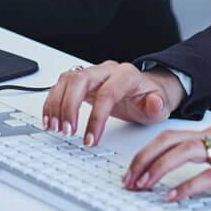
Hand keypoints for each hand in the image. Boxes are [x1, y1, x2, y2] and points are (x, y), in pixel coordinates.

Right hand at [41, 61, 186, 144]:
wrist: (144, 91)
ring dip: (57, 104)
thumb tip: (154, 103)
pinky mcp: (82, 83)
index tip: (90, 139)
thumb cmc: (149, 98)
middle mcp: (107, 70)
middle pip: (81, 80)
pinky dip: (52, 102)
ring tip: (55, 127)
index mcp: (126, 75)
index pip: (107, 92)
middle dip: (70, 106)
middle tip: (67, 131)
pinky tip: (50, 119)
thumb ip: (157, 105)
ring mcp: (93, 74)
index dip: (97, 117)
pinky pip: (61, 86)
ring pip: (67, 80)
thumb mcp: (160, 105)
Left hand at [124, 125, 210, 202]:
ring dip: (157, 169)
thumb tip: (182, 178)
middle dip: (143, 159)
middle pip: (170, 141)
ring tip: (142, 186)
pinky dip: (186, 186)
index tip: (131, 171)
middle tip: (128, 180)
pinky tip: (173, 197)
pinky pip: (207, 176)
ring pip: (183, 152)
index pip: (171, 137)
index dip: (147, 153)